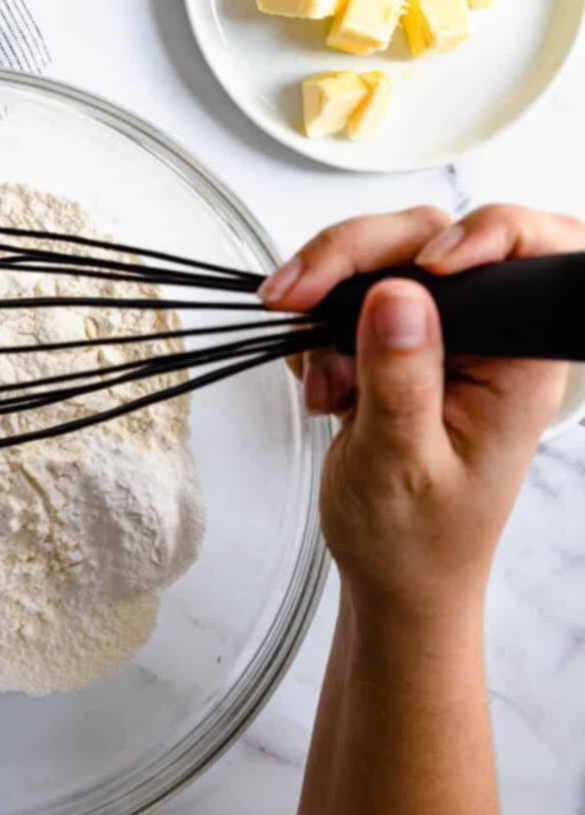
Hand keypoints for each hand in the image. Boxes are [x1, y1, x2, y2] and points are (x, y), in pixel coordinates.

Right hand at [261, 204, 577, 626]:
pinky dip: (318, 325)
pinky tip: (318, 379)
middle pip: (427, 238)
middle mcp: (487, 336)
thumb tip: (397, 294)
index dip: (477, 235)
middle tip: (294, 295)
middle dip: (354, 257)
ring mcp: (441, 333)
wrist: (392, 579)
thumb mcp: (401, 465)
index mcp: (517, 362)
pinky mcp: (400, 339)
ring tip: (316, 376)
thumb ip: (400, 378)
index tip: (417, 267)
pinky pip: (352, 293)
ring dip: (328, 298)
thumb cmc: (414, 541)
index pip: (519, 255)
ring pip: (382, 257)